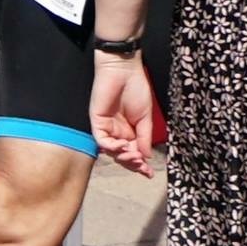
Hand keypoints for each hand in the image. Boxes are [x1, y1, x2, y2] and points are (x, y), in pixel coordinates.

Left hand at [89, 56, 155, 176]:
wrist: (125, 71)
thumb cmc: (136, 89)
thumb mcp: (146, 117)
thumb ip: (144, 137)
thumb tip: (146, 157)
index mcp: (130, 131)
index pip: (133, 153)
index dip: (140, 165)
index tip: (149, 174)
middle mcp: (117, 132)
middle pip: (121, 155)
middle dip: (132, 163)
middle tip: (142, 166)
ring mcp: (106, 127)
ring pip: (111, 151)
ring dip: (123, 157)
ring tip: (135, 156)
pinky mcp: (96, 121)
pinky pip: (101, 140)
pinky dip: (112, 147)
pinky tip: (123, 146)